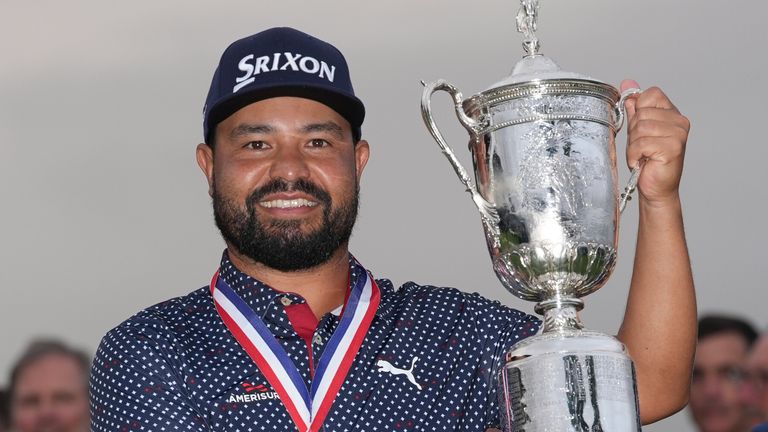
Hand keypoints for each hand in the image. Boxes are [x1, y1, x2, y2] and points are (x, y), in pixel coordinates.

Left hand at [621, 80, 689, 206]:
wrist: (656, 187)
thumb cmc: (647, 159)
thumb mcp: (637, 129)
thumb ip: (634, 107)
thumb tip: (628, 82)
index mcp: (672, 113)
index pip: (650, 94)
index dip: (638, 110)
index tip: (640, 129)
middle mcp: (680, 121)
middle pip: (642, 113)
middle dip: (634, 132)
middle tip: (642, 147)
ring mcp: (679, 134)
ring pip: (640, 128)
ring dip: (634, 145)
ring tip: (643, 155)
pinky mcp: (673, 147)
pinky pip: (641, 143)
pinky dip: (635, 155)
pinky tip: (643, 161)